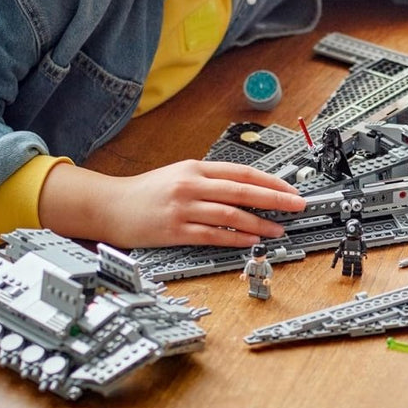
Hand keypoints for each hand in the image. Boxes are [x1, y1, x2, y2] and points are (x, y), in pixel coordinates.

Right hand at [39, 159, 305, 249]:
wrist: (110, 206)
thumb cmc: (147, 192)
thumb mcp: (180, 174)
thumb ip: (209, 179)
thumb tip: (244, 187)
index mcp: (196, 167)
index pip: (242, 172)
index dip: (270, 180)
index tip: (290, 188)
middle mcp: (192, 184)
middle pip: (243, 190)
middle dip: (275, 198)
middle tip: (297, 205)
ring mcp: (184, 208)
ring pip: (231, 214)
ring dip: (259, 222)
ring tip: (278, 229)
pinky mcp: (175, 231)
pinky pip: (213, 235)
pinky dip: (236, 238)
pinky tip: (251, 240)